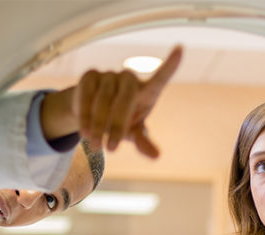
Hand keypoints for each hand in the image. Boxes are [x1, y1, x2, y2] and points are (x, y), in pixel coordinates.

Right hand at [42, 46, 181, 157]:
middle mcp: (129, 79)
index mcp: (146, 92)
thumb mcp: (133, 133)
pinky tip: (84, 132)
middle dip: (117, 125)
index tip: (180, 49)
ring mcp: (109, 75)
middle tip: (112, 149)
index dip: (170, 65)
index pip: (160, 78)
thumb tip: (156, 156)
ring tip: (95, 145)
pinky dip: (85, 116)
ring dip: (98, 125)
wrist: (91, 115)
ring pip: (104, 98)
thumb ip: (143, 141)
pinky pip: (87, 95)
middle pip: (126, 97)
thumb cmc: (120, 122)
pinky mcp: (90, 76)